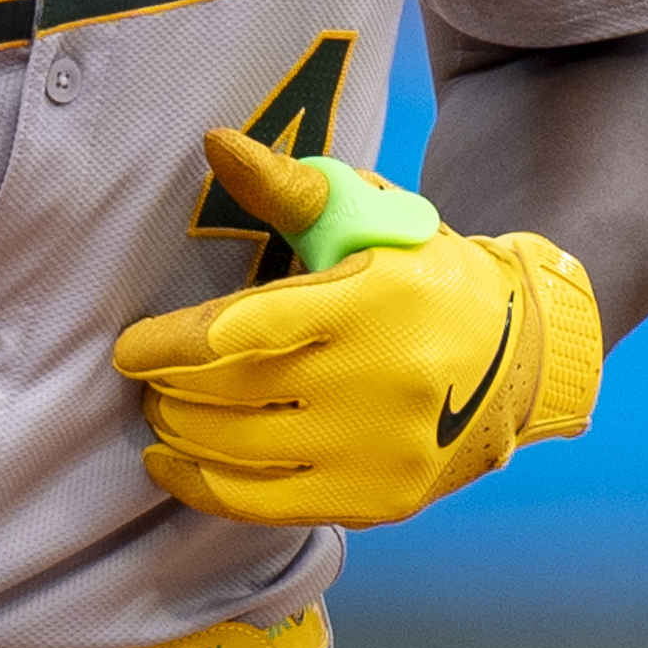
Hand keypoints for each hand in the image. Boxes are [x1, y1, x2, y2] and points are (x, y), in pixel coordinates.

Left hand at [109, 131, 600, 528]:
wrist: (518, 359)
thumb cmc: (420, 276)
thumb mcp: (366, 219)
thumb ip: (286, 187)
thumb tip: (214, 142)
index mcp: (371, 302)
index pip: (243, 331)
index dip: (170, 344)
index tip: (129, 347)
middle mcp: (379, 381)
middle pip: (235, 394)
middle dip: (169, 388)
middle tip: (142, 376)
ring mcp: (380, 450)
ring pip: (244, 452)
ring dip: (182, 433)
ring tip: (159, 411)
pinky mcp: (379, 500)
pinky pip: (269, 505)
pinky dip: (207, 488)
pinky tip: (172, 465)